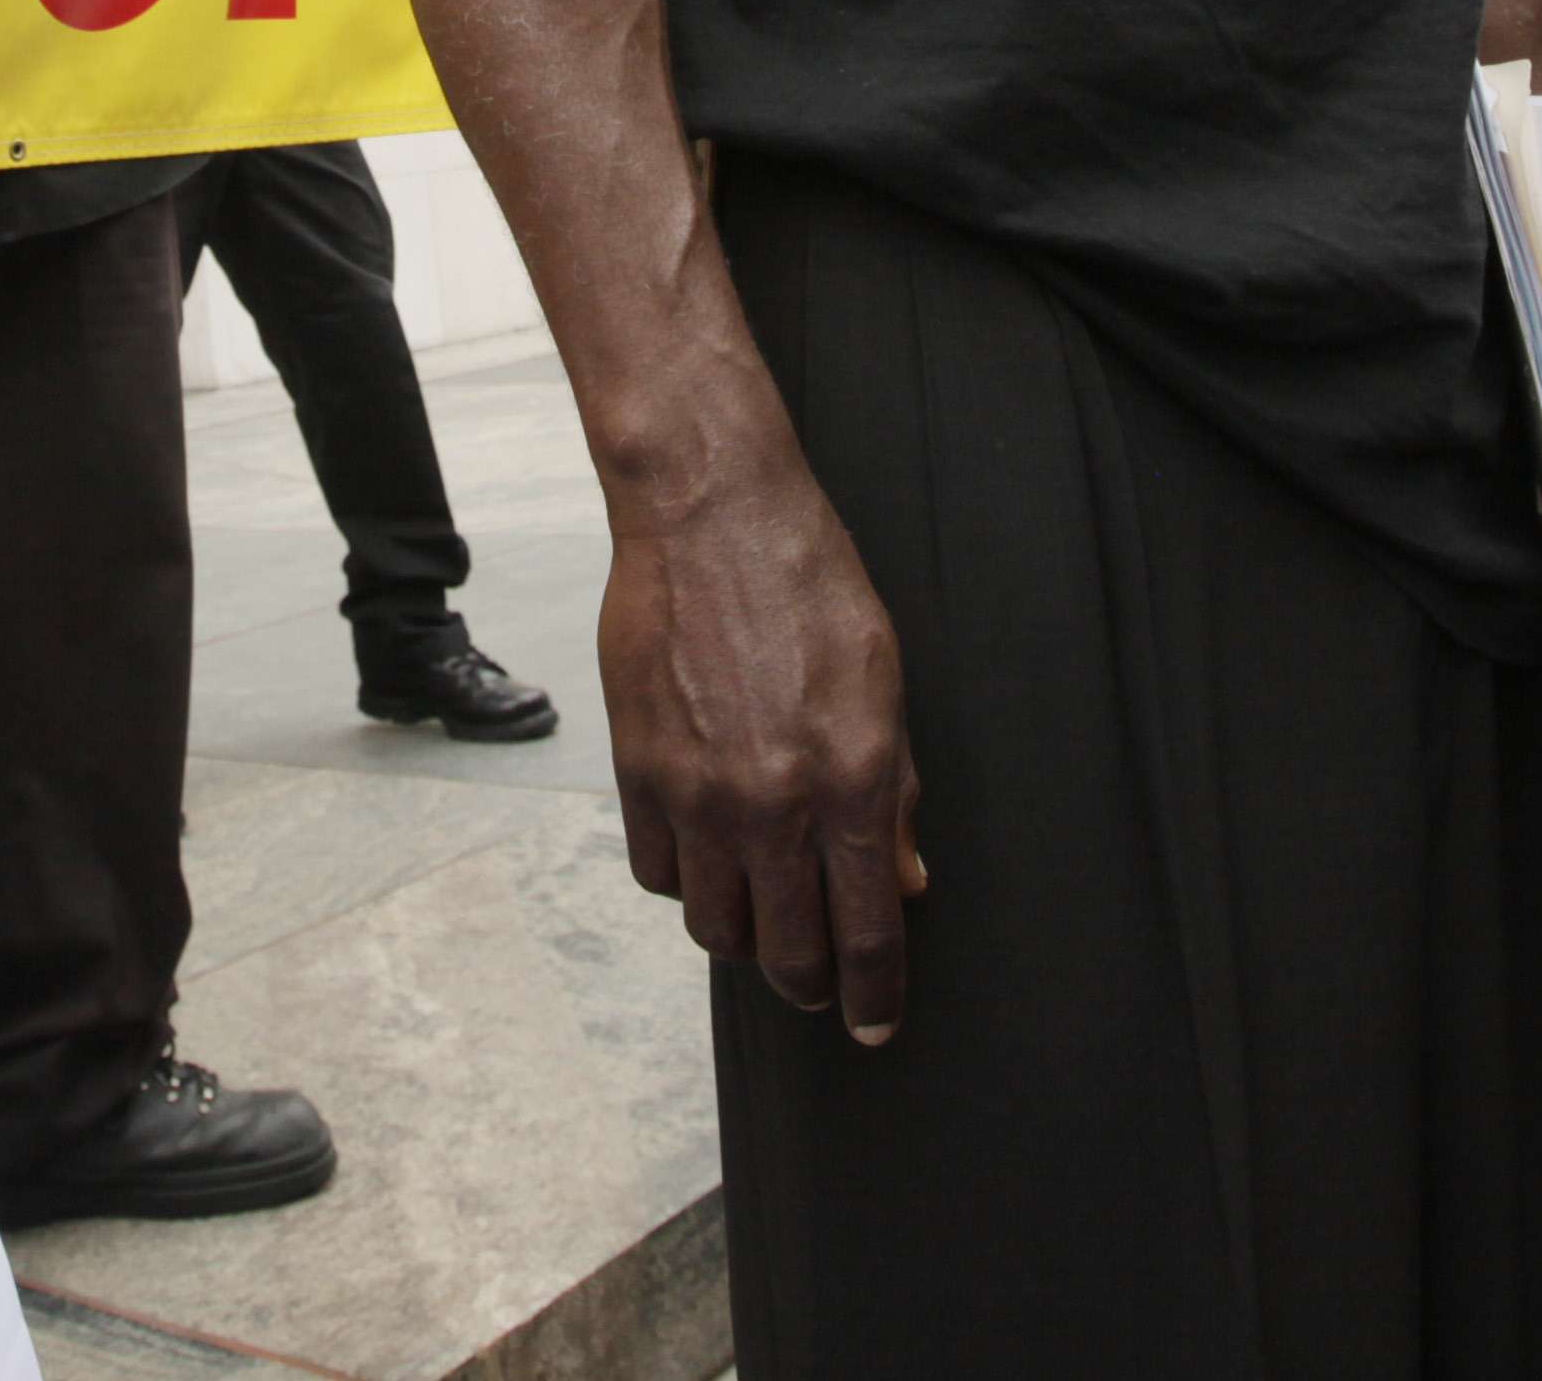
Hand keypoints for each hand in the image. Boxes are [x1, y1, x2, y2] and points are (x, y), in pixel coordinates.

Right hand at [600, 425, 925, 1043]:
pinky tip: (709, 858)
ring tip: (764, 915)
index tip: (875, 1023)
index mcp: (849, 780)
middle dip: (810, 984)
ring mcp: (697, 792)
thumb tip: (903, 881)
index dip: (874, 993)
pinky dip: (687, 883)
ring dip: (745, 938)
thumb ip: (895, 791)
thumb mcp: (885, 685)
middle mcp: (772, 802)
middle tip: (819, 983)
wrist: (709, 517)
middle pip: (786, 952)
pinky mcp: (638, 772)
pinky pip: (658, 873)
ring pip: (715, 926)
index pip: (865, 930)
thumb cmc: (808, 584)